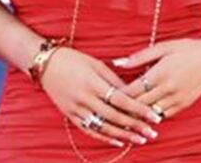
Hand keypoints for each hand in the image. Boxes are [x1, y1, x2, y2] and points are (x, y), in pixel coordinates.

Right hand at [38, 46, 160, 148]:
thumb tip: (133, 93)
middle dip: (136, 126)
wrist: (45, 65)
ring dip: (124, 135)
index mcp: (93, 83)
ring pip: (104, 127)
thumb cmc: (73, 59)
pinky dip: (105, 137)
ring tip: (140, 139)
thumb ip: (114, 79)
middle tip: (153, 133)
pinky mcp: (70, 115)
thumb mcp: (96, 64)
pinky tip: (119, 142)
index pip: (121, 99)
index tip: (154, 116)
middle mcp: (85, 98)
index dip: (139, 109)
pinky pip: (90, 130)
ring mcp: (76, 109)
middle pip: (115, 116)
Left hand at [114, 37, 200, 119]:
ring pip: (150, 113)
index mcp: (161, 73)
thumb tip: (118, 62)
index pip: (133, 90)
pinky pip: (163, 116)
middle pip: (139, 104)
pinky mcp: (184, 105)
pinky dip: (151, 115)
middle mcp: (168, 89)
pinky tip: (143, 113)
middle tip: (111, 105)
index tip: (107, 94)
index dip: (119, 94)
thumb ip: (139, 57)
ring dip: (137, 113)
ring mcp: (177, 99)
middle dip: (124, 106)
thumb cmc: (188, 49)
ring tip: (124, 112)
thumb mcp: (163, 47)